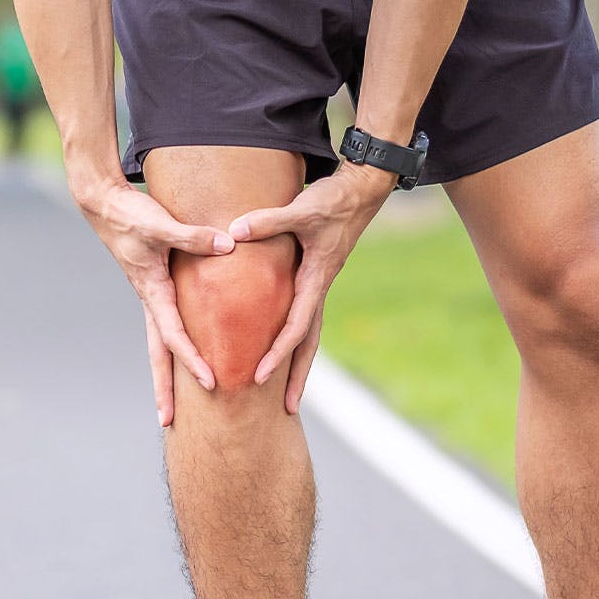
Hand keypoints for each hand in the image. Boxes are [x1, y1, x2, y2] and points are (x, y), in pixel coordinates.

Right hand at [75, 179, 235, 426]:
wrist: (104, 204)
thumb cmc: (131, 214)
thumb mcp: (162, 224)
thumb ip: (194, 236)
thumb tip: (229, 244)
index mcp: (152, 292)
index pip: (175, 336)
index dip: (192, 359)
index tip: (210, 382)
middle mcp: (151, 301)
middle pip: (158, 354)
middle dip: (163, 388)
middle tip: (168, 422)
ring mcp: (152, 298)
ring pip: (160, 344)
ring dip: (166, 374)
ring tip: (173, 405)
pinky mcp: (156, 288)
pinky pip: (167, 325)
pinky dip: (175, 347)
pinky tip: (186, 357)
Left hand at [228, 163, 397, 413]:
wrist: (364, 188)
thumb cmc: (334, 199)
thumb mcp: (301, 209)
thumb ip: (267, 221)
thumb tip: (234, 232)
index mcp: (316, 279)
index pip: (296, 327)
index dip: (277, 353)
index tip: (259, 376)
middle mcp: (320, 288)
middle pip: (309, 343)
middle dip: (297, 376)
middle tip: (286, 409)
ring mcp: (320, 284)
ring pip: (310, 333)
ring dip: (299, 363)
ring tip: (288, 393)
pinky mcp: (317, 276)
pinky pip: (305, 315)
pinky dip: (296, 337)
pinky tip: (283, 346)